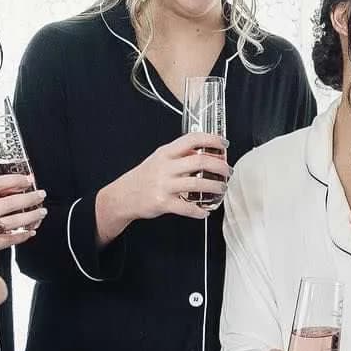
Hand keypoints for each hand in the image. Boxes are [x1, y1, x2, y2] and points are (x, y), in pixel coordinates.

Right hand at [0, 173, 46, 250]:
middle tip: (40, 195)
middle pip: (7, 203)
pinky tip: (29, 233)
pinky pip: (6, 241)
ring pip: (10, 222)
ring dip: (28, 217)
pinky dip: (19, 236)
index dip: (12, 181)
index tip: (25, 179)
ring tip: (40, 214)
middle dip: (26, 199)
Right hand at [105, 134, 230, 231]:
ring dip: (215, 186)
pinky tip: (205, 211)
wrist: (123, 196)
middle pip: (200, 161)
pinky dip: (199, 211)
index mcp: (166, 153)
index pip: (192, 139)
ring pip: (198, 183)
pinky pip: (187, 208)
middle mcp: (165, 167)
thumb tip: (204, 153)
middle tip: (228, 171)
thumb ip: (180, 155)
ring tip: (221, 188)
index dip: (212, 139)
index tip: (224, 144)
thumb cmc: (144, 177)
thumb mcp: (159, 159)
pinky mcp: (163, 202)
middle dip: (220, 166)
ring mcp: (164, 185)